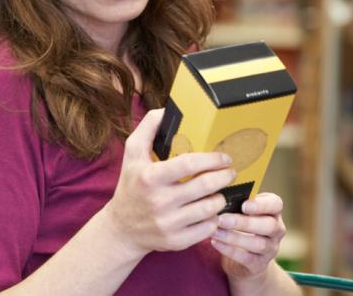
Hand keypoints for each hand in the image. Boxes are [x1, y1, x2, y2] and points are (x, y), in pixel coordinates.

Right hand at [105, 109, 236, 257]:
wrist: (121, 229)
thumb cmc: (131, 186)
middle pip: (205, 186)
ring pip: (210, 208)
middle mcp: (159, 202)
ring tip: (221, 190)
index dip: (212, 158)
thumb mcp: (132, 155)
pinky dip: (214, 218)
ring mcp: (168, 224)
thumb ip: (147, 128)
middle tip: (230, 171)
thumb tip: (167, 110)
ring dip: (221, 196)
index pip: (189, 164)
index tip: (224, 157)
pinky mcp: (176, 242)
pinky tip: (212, 210)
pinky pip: (207, 228)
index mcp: (150, 177)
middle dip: (225, 176)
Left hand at [210, 192, 286, 282]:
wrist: (244, 259)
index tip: (244, 205)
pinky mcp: (259, 265)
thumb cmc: (240, 225)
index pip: (276, 204)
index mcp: (273, 211)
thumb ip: (236, 201)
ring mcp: (271, 249)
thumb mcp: (241, 211)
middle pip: (268, 225)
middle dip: (244, 222)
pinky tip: (215, 242)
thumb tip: (219, 193)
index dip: (262, 205)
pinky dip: (229, 250)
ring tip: (215, 231)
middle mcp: (277, 230)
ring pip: (258, 244)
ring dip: (234, 237)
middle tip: (222, 219)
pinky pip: (246, 258)